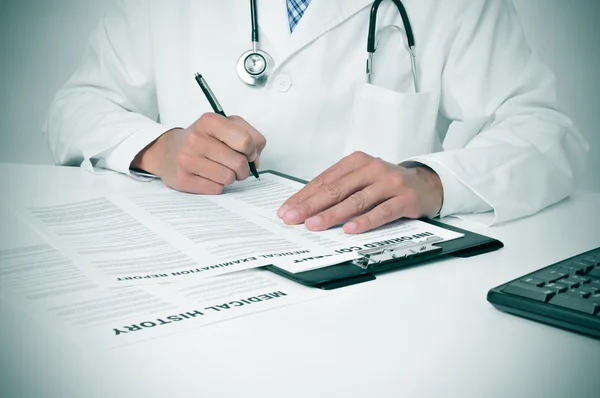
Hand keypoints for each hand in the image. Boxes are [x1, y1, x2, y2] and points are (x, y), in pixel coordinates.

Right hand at [131, 113, 265, 193]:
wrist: (168, 151)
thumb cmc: (204, 139)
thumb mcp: (226, 127)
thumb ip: (250, 138)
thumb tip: (256, 161)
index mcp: (210, 121)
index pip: (246, 141)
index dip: (252, 150)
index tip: (247, 152)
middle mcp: (196, 138)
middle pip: (239, 162)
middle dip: (244, 168)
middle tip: (237, 166)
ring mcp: (187, 159)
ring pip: (228, 178)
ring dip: (231, 177)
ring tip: (222, 170)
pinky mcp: (183, 179)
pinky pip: (216, 188)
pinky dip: (218, 185)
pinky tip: (208, 176)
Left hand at [277, 152, 442, 233]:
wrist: (427, 183)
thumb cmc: (387, 183)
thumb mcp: (362, 178)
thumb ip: (338, 188)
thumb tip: (305, 206)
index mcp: (357, 162)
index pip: (324, 180)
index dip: (304, 196)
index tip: (287, 209)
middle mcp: (372, 169)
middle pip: (336, 189)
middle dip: (311, 205)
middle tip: (292, 218)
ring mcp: (390, 183)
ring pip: (356, 200)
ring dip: (333, 214)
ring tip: (314, 225)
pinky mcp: (405, 199)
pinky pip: (382, 212)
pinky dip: (365, 221)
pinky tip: (350, 229)